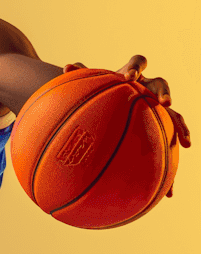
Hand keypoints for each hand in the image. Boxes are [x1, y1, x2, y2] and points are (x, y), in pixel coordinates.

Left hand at [64, 57, 190, 196]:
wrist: (111, 104)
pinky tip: (168, 190)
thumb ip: (83, 75)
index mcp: (134, 75)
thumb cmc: (100, 94)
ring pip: (175, 116)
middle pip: (162, 85)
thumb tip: (67, 66)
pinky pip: (168, 143)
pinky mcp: (161, 129)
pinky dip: (169, 163)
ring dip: (180, 128)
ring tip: (186, 143)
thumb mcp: (92, 87)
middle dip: (165, 93)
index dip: (135, 68)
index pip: (138, 63)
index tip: (128, 77)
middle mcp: (150, 89)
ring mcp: (157, 110)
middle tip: (165, 103)